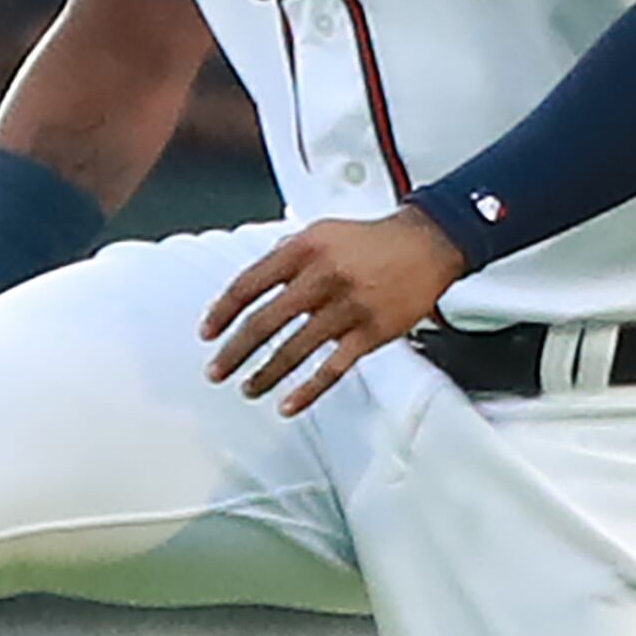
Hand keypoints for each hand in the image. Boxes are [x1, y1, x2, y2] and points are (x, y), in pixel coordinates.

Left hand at [200, 208, 469, 414]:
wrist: (427, 244)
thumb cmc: (371, 240)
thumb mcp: (320, 232)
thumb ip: (284, 255)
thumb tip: (251, 285)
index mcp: (303, 249)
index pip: (248, 284)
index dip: (222, 312)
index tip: (208, 333)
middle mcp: (322, 277)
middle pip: (264, 322)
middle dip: (234, 352)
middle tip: (217, 370)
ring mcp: (346, 307)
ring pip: (294, 350)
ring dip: (265, 375)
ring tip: (248, 389)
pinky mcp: (370, 333)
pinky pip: (332, 369)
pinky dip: (307, 391)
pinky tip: (289, 404)